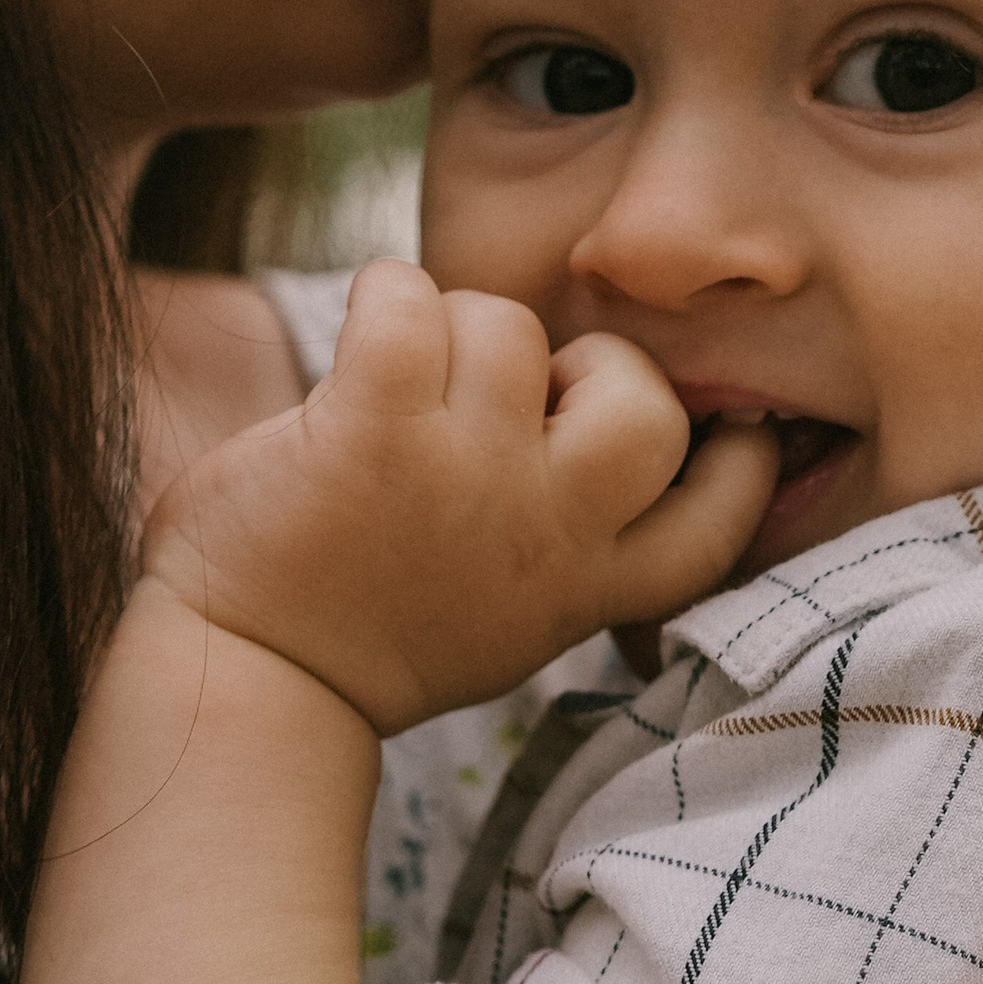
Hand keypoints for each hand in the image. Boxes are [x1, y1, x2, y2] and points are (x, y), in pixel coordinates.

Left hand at [138, 260, 779, 731]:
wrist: (242, 686)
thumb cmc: (364, 633)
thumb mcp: (506, 615)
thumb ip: (565, 542)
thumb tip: (591, 420)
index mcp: (584, 587)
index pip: (720, 520)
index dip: (740, 459)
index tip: (723, 426)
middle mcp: (546, 535)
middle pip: (650, 409)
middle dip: (597, 368)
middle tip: (518, 394)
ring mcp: (466, 478)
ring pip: (512, 328)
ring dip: (453, 330)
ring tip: (399, 389)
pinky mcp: (377, 431)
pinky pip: (413, 300)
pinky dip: (382, 297)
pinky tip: (353, 341)